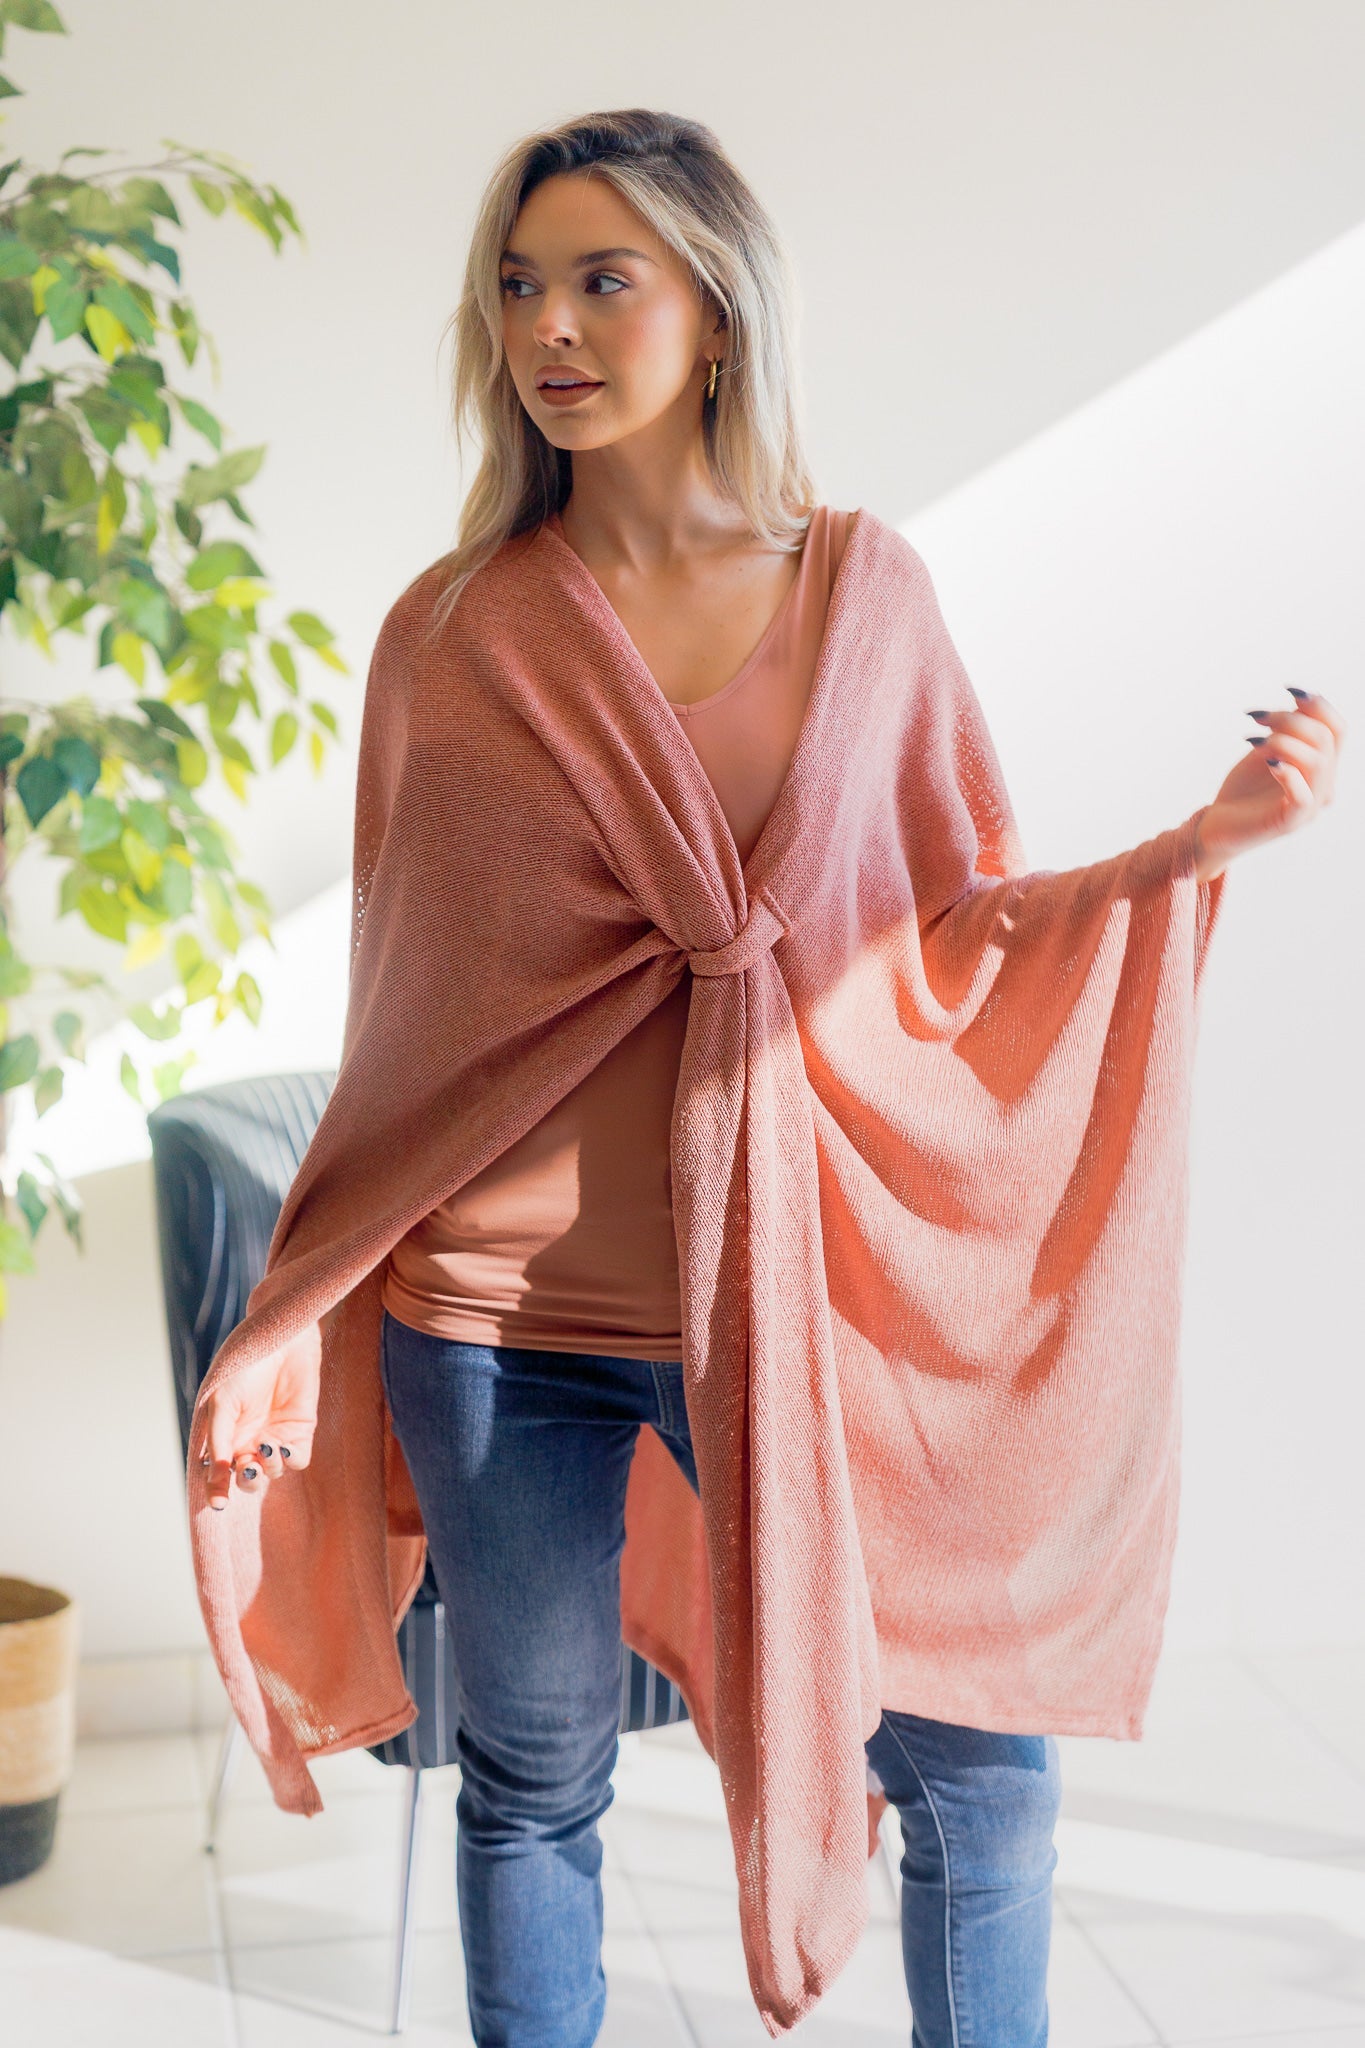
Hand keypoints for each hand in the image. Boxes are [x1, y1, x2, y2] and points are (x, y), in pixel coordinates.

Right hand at [192, 1324, 320, 1511]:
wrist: (283, 1337)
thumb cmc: (245, 1365)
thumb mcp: (222, 1402)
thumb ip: (218, 1440)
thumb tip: (215, 1476)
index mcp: (224, 1435)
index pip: (218, 1472)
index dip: (216, 1491)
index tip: (218, 1504)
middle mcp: (249, 1440)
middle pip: (246, 1479)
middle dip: (245, 1482)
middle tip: (245, 1468)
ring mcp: (275, 1437)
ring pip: (271, 1473)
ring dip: (266, 1469)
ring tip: (265, 1448)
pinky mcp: (300, 1431)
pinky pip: (296, 1460)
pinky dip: (289, 1462)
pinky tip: (281, 1448)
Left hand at [1193, 686, 1345, 881]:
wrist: (1216, 826)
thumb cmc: (1242, 789)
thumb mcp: (1265, 751)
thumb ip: (1285, 730)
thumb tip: (1300, 700)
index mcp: (1322, 767)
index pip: (1338, 730)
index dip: (1319, 705)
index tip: (1289, 691)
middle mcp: (1323, 786)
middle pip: (1326, 739)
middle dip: (1289, 719)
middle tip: (1256, 717)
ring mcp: (1310, 806)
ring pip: (1317, 762)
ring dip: (1283, 740)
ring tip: (1252, 739)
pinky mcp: (1290, 822)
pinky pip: (1304, 795)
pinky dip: (1288, 773)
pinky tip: (1268, 762)